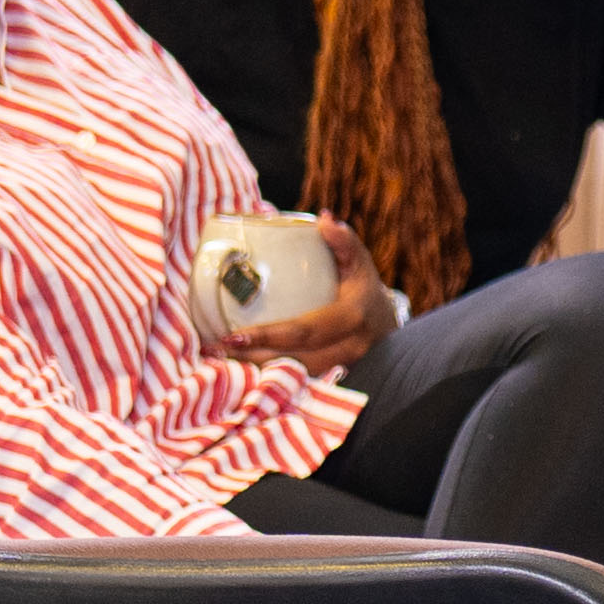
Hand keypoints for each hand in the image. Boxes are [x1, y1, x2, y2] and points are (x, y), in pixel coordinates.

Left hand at [218, 216, 400, 373]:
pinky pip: (300, 383)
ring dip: (258, 372)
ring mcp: (345, 369)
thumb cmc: (362, 286)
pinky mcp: (333, 379)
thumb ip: (343, 240)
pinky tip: (241, 371)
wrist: (386, 323)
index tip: (233, 335)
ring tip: (221, 361)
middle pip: (297, 361)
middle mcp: (352, 349)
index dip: (269, 336)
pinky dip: (270, 378)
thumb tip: (324, 219)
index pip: (306, 330)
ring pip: (298, 377)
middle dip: (255, 359)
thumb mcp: (358, 261)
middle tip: (217, 351)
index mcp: (353, 317)